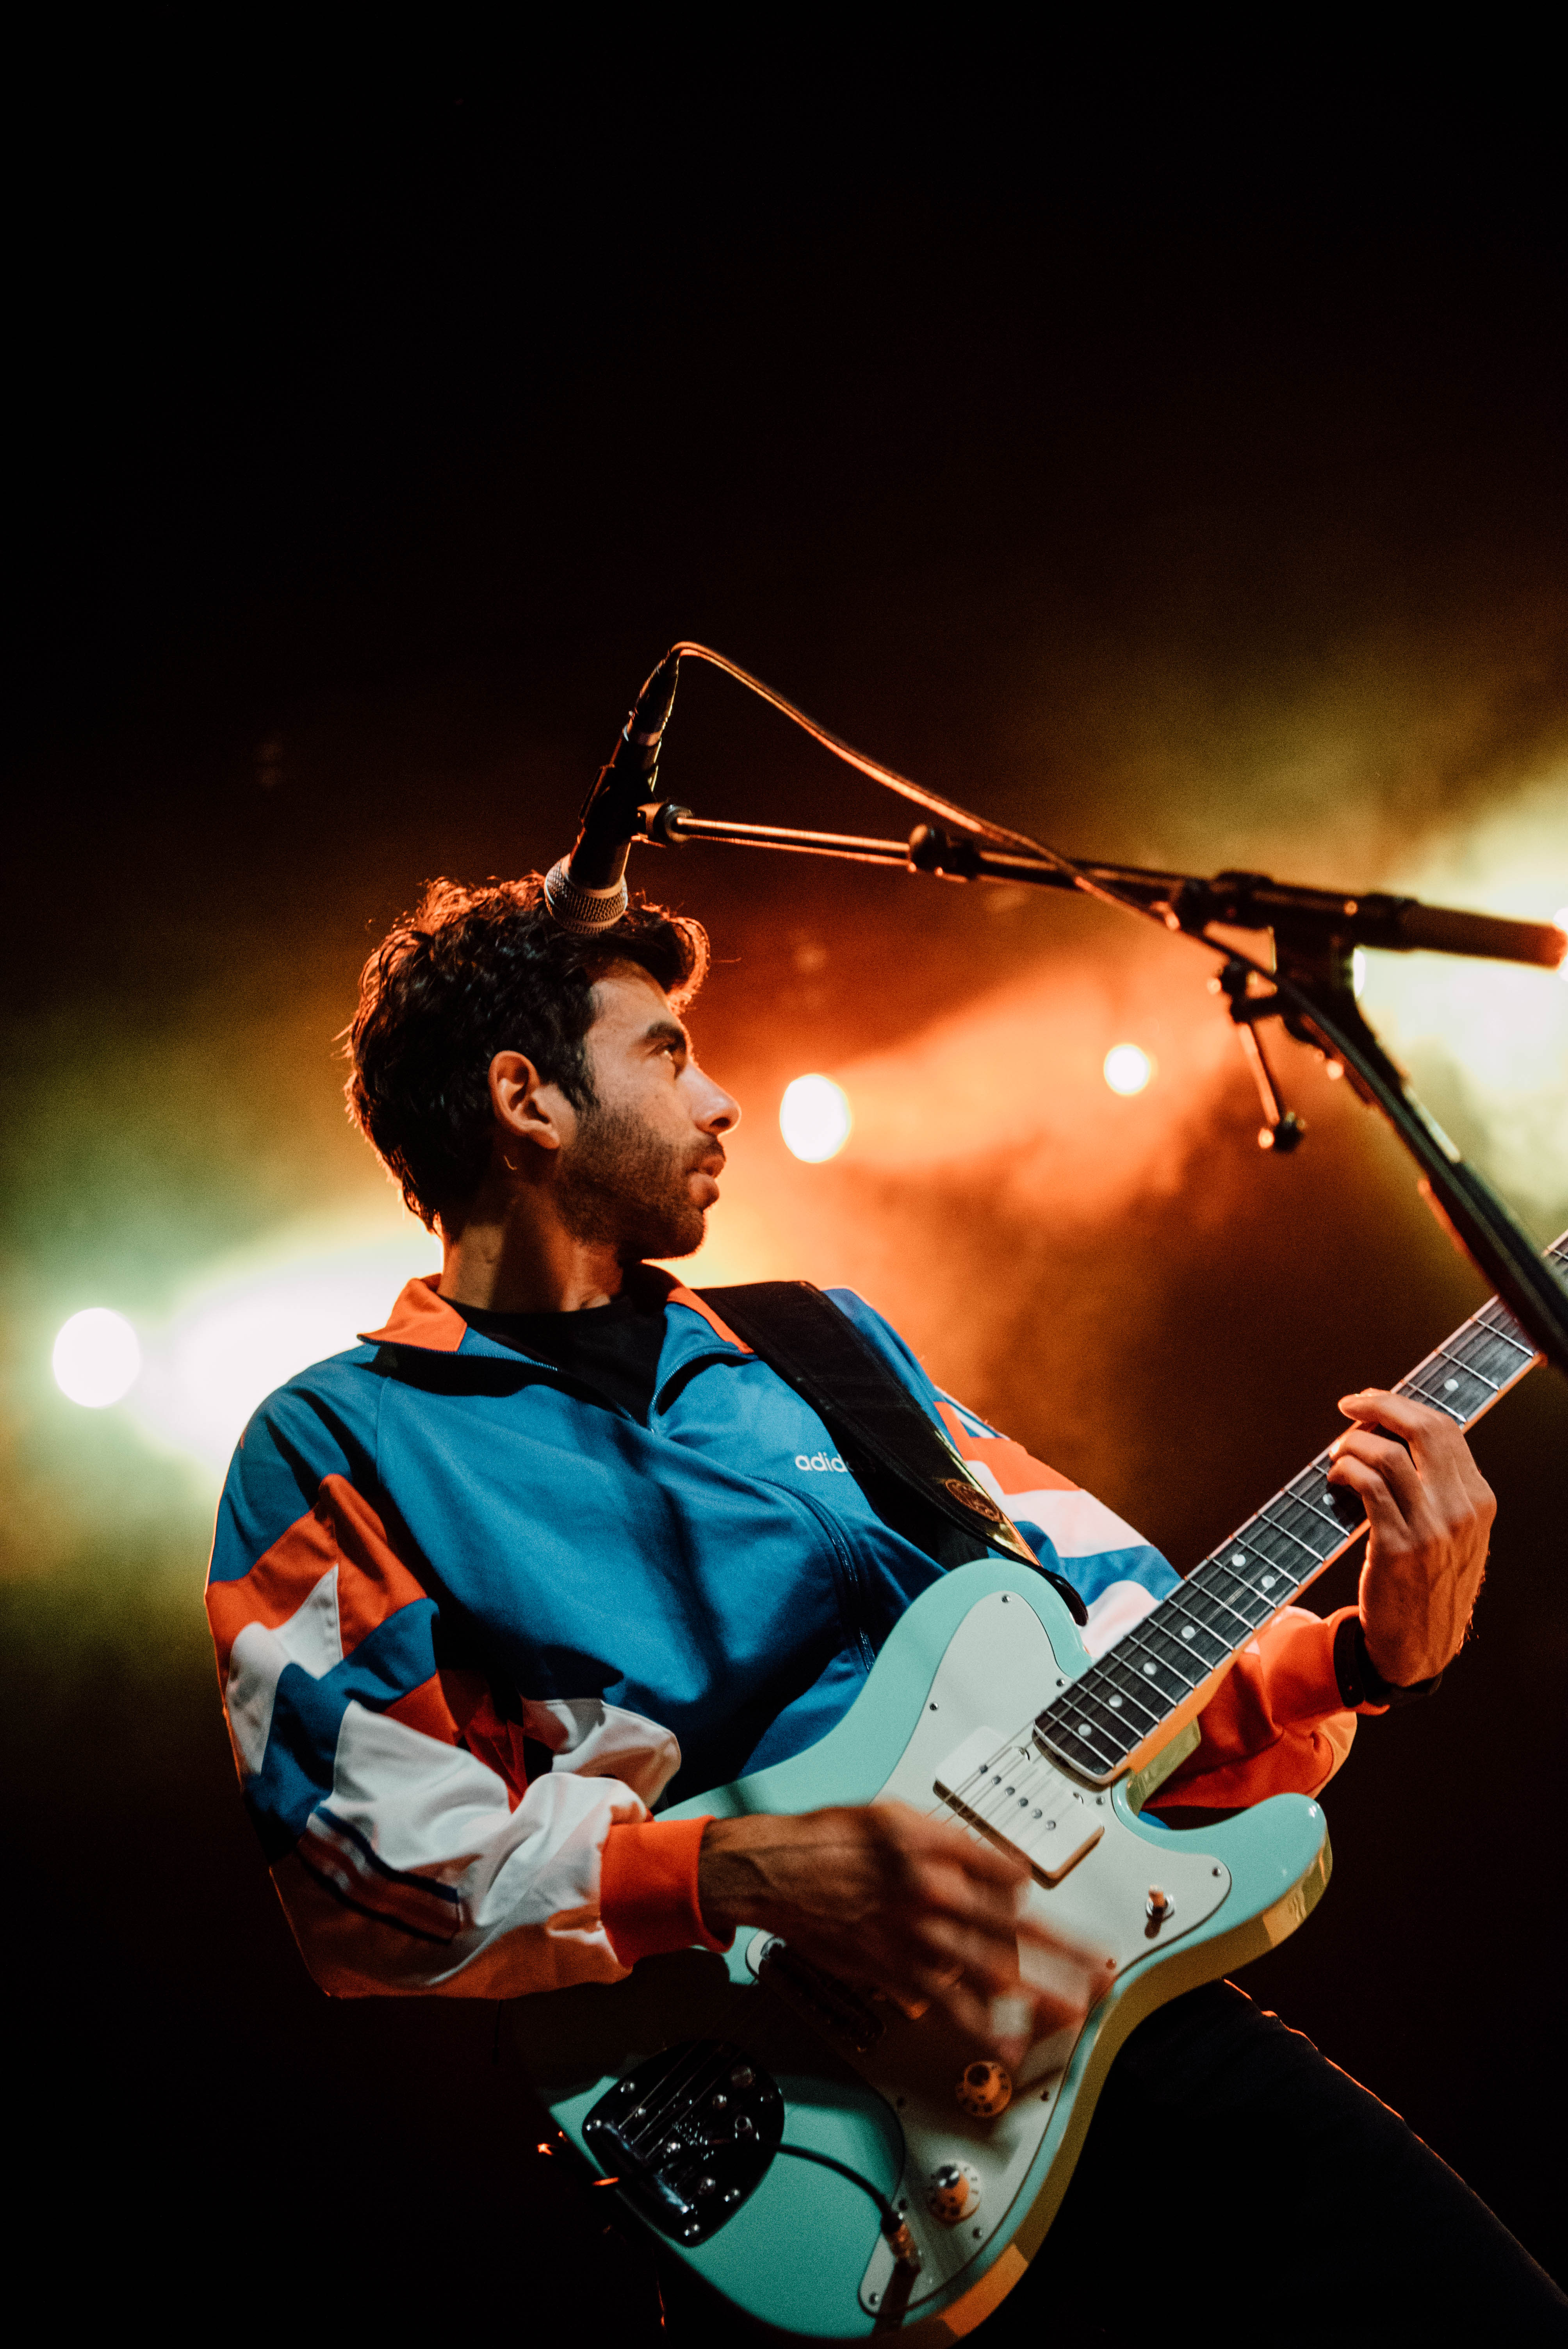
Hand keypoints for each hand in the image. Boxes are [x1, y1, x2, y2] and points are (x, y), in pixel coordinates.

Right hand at [697, 1801, 1106, 2064]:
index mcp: (935, 1848)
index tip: (1040, 1907)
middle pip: (1014, 1929)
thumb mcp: (892, 1816)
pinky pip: (949, 2005)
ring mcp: (916, 1938)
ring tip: (1075, 2010)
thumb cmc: (829, 1839)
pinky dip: (982, 2027)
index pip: (1006, 1876)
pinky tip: (1009, 2043)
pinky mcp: (896, 1972)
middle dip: (1065, 1952)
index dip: (1026, 1893)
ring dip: (1039, 1995)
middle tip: (1102, 1969)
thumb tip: (990, 1869)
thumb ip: (944, 1841)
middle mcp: (933, 1893)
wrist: (775, 1872)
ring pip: (991, 1972)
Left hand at [1327, 1389, 1494, 1686]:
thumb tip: (1396, 1438)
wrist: (1420, 1646)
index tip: (1373, 1401)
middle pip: (1423, 1429)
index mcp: (1478, 1500)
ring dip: (1353, 1443)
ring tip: (1337, 1453)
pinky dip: (1345, 1471)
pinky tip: (1335, 1479)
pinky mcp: (1396, 1547)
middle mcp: (1461, 1510)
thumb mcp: (1456, 1535)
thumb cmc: (1430, 1585)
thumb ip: (1440, 1490)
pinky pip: (1367, 1487)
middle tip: (1350, 1405)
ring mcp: (1431, 1529)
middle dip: (1380, 1405)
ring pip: (1388, 1454)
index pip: (1445, 1429)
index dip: (1402, 1406)